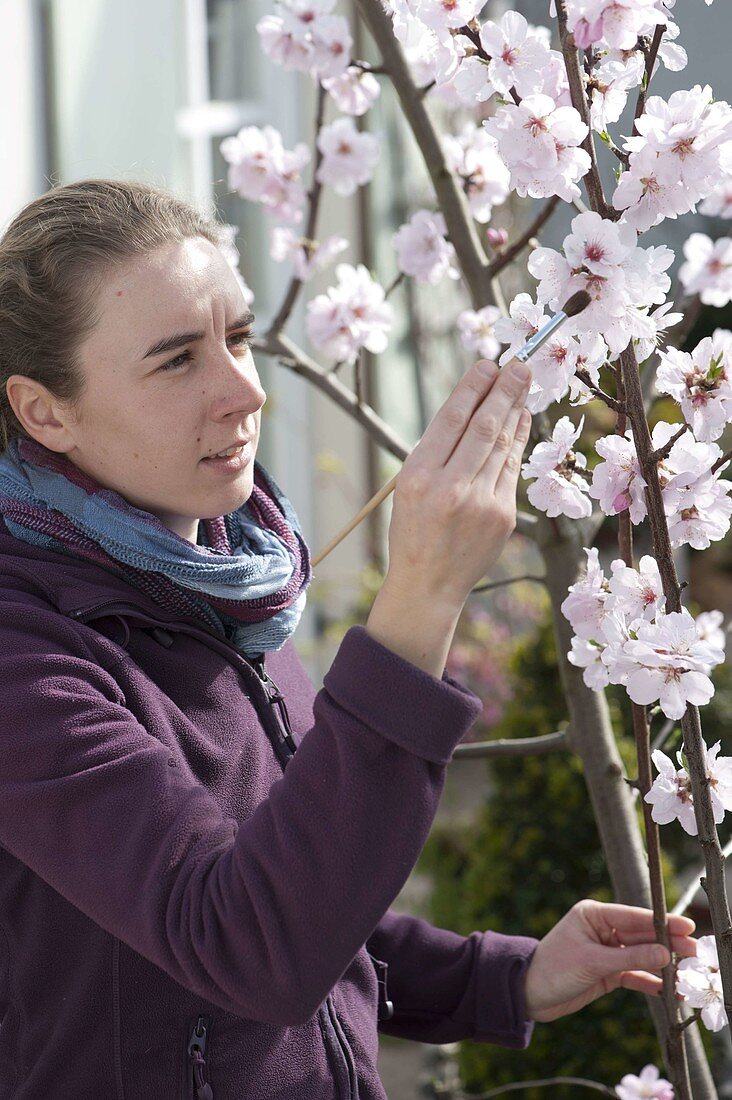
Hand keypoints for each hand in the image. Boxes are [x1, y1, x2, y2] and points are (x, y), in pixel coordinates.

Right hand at [384, 358, 531, 612]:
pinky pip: (511, 469)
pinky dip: (518, 441)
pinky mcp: (502, 517)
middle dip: (503, 391)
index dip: (472, 388)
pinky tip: (520, 420)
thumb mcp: (409, 487)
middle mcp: (449, 488)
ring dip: (514, 410)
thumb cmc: (414, 530)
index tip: (486, 364)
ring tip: (521, 385)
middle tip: (517, 364)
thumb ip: (437, 452)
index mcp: (417, 477)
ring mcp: (480, 503)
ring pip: (502, 445)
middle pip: (483, 427)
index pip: (450, 420)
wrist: (428, 585)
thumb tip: (472, 406)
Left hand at [523, 899, 696, 1022]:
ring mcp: (606, 951)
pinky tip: (670, 990)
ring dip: (662, 965)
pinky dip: (651, 982)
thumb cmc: (554, 969)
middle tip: (694, 951)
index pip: (634, 916)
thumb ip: (630, 959)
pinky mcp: (607, 972)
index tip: (687, 926)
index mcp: (593, 915)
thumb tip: (664, 953)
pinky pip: (634, 975)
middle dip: (667, 944)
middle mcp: (602, 930)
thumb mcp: (593, 963)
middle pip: (641, 936)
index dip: (661, 922)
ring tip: (687, 974)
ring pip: (641, 956)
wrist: (529, 995)